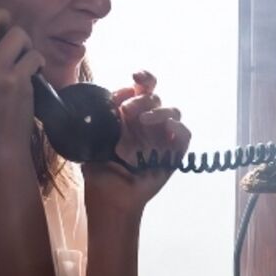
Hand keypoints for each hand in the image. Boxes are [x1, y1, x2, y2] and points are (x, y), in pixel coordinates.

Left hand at [83, 70, 190, 211]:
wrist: (109, 199)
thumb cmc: (100, 172)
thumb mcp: (91, 141)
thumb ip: (94, 121)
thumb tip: (94, 101)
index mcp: (129, 116)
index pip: (141, 89)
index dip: (142, 79)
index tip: (134, 76)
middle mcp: (148, 124)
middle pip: (156, 97)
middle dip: (143, 97)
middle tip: (127, 109)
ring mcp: (162, 138)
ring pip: (173, 111)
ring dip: (159, 110)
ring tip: (143, 119)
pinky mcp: (173, 154)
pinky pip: (185, 135)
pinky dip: (179, 128)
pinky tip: (168, 127)